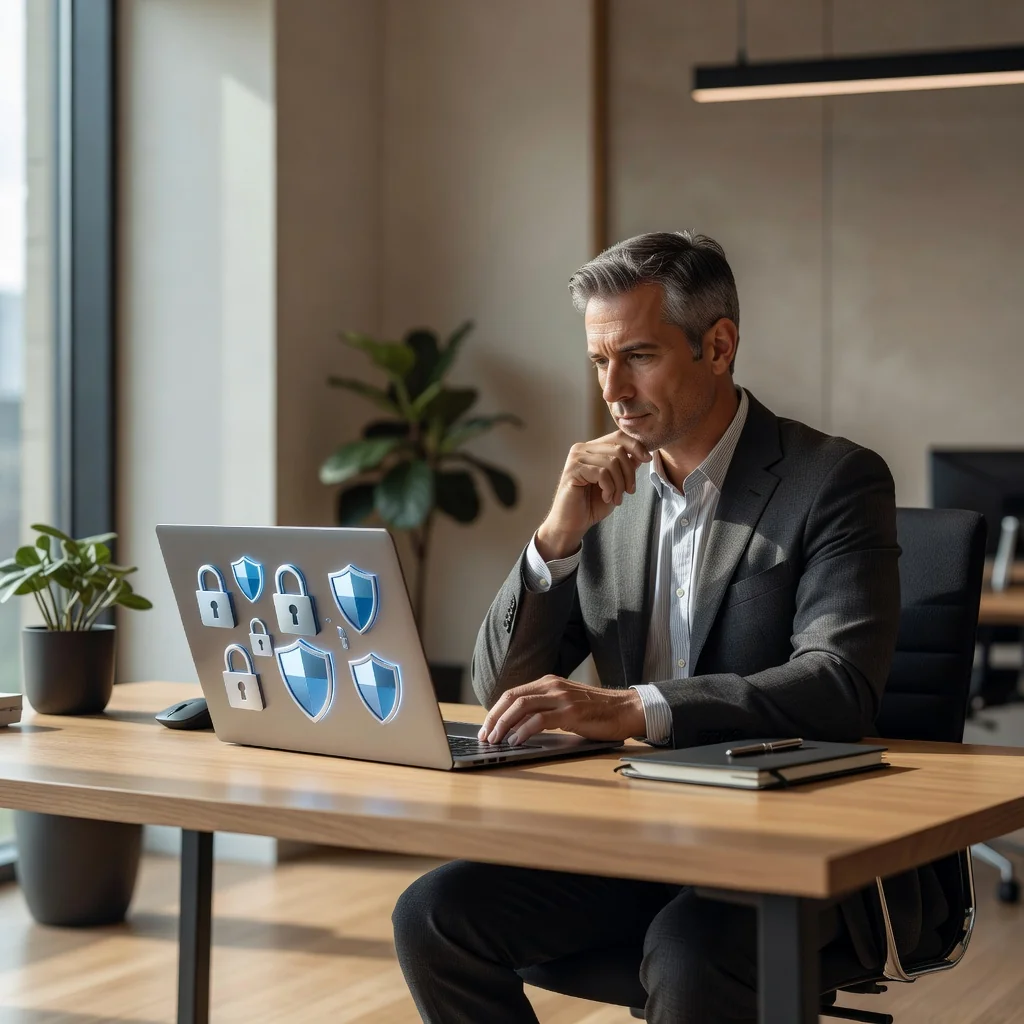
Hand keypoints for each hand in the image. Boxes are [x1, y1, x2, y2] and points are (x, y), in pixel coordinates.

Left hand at [478, 676, 645, 745]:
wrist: (627, 709)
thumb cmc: (598, 712)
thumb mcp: (566, 704)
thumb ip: (545, 709)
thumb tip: (518, 726)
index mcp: (549, 683)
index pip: (513, 693)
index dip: (495, 710)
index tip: (486, 727)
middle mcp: (552, 686)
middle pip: (512, 698)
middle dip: (494, 717)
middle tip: (485, 735)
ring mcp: (562, 698)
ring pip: (522, 706)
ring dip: (504, 724)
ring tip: (496, 739)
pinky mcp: (571, 712)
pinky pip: (540, 720)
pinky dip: (523, 730)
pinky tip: (516, 740)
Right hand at [536, 431, 651, 559]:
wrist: (571, 524)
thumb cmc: (592, 504)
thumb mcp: (616, 484)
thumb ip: (625, 467)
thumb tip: (642, 454)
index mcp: (591, 448)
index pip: (618, 436)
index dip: (636, 445)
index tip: (647, 459)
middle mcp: (581, 449)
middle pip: (618, 449)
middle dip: (629, 473)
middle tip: (629, 492)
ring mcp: (575, 458)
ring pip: (612, 462)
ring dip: (619, 484)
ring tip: (616, 499)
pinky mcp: (572, 470)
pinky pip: (602, 473)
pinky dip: (609, 488)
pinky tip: (606, 497)